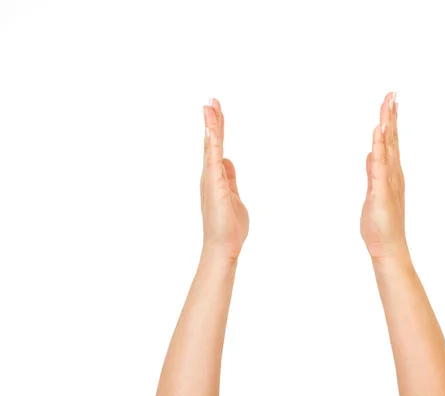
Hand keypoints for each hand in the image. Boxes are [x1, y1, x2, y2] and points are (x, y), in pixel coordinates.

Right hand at [201, 99, 248, 261]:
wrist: (224, 246)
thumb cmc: (228, 226)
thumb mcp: (234, 195)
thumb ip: (230, 177)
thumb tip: (227, 160)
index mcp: (215, 177)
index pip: (217, 147)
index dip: (217, 129)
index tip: (216, 110)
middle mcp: (210, 175)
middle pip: (211, 142)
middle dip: (213, 120)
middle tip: (212, 99)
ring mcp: (210, 179)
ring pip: (210, 146)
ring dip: (211, 125)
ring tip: (210, 105)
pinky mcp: (214, 185)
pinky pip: (213, 159)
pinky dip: (213, 143)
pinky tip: (212, 129)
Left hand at [360, 92, 408, 261]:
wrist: (387, 246)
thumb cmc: (381, 222)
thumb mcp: (374, 191)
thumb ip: (373, 172)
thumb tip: (371, 154)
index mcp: (391, 172)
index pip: (391, 141)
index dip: (391, 121)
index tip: (391, 102)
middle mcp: (393, 172)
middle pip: (392, 138)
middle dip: (391, 115)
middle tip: (392, 93)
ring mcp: (388, 180)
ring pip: (388, 146)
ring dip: (387, 124)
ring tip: (388, 103)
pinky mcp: (381, 189)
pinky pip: (380, 164)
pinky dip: (379, 146)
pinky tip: (379, 131)